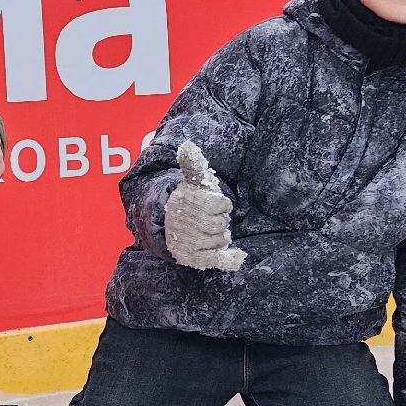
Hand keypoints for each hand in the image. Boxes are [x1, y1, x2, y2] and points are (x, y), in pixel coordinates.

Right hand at [165, 142, 244, 270]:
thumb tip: (186, 145)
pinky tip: (238, 257)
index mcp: (190, 202)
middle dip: (218, 221)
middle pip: (222, 223)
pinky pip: (217, 260)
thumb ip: (193, 164)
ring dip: (219, 236)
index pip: (222, 205)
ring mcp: (190, 242)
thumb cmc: (188, 202)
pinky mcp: (193, 259)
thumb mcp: (192, 182)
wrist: (168, 226)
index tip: (210, 204)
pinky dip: (229, 259)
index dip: (220, 205)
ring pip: (221, 239)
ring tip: (206, 231)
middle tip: (207, 219)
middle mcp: (188, 223)